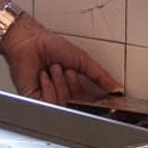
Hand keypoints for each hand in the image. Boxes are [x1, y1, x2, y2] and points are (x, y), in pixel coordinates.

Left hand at [2, 16, 124, 104]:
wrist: (30, 41)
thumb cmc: (50, 46)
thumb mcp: (82, 60)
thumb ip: (100, 76)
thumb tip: (117, 88)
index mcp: (72, 87)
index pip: (86, 103)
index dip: (90, 99)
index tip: (94, 92)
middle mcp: (61, 94)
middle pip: (75, 105)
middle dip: (72, 87)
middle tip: (67, 71)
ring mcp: (47, 98)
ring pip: (62, 105)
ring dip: (60, 85)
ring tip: (54, 68)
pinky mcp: (34, 100)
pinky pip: (48, 105)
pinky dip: (49, 89)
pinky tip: (44, 76)